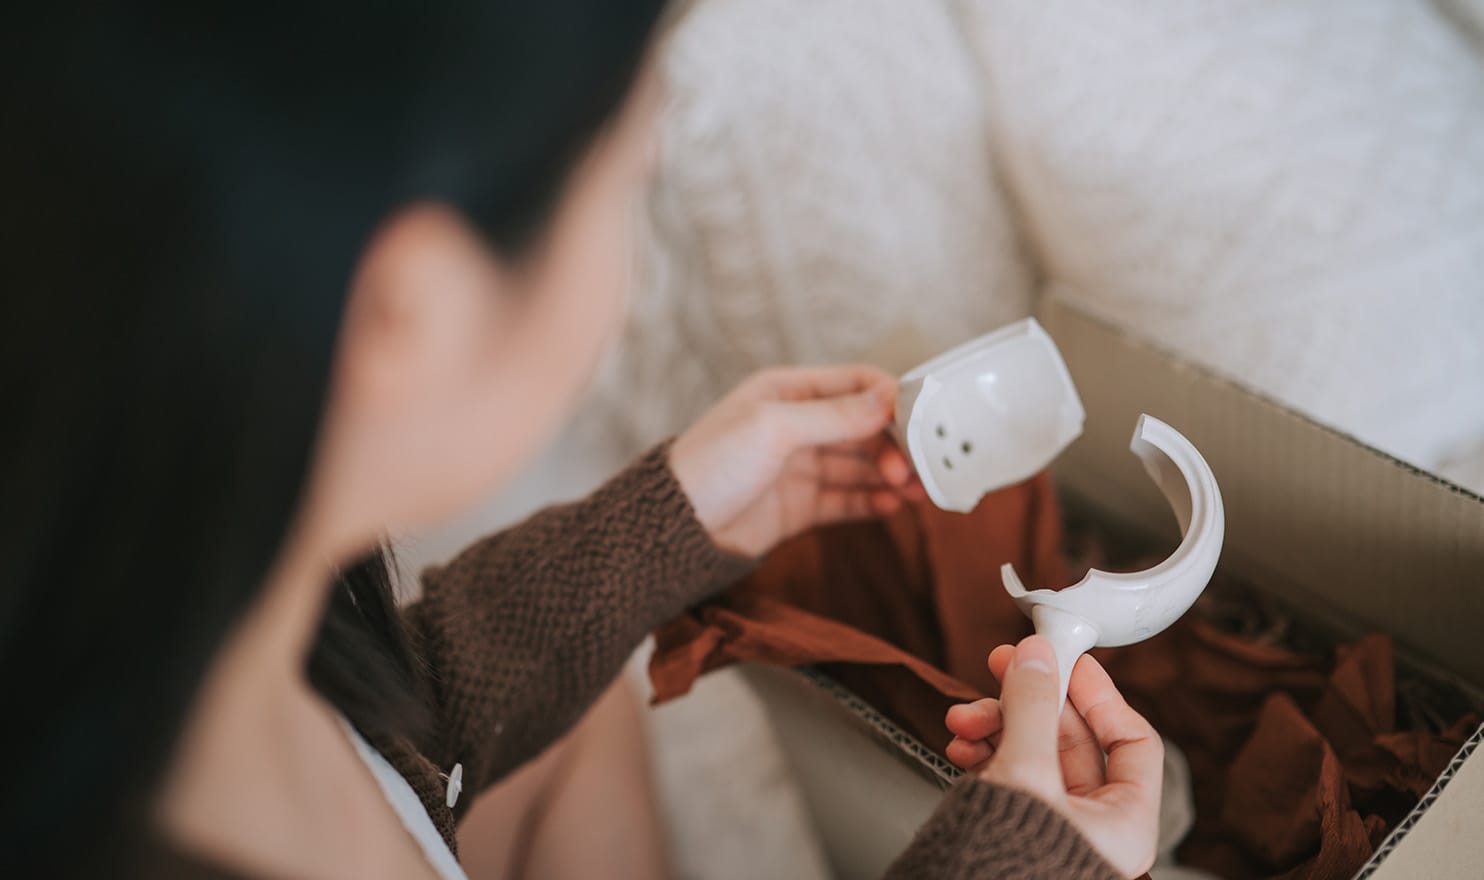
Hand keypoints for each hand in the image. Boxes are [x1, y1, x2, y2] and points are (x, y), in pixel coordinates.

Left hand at [669, 365, 924, 557]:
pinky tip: (893, 506)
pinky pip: (846, 500)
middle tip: (918, 465)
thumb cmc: (711, 464)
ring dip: (891, 475)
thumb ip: (834, 416)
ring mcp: (799, 468)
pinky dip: (872, 502)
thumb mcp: (773, 428)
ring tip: (919, 490)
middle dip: (895, 443)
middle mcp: (796, 426)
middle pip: (863, 427)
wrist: (675, 529)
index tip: (922, 417)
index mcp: (786, 392)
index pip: (854, 384)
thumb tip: (888, 398)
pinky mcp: (800, 506)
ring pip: (860, 466)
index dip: (890, 398)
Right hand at [944, 637, 1162, 878]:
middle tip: (1006, 668)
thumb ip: (1032, 708)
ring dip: (997, 724)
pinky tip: (962, 743)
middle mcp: (1093, 826)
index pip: (1130, 739)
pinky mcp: (1016, 827)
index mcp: (1123, 823)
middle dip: (1030, 703)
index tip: (1069, 660)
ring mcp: (1053, 826)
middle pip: (1071, 740)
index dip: (1099, 694)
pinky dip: (984, 751)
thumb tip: (1038, 658)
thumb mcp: (1026, 774)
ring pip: (1033, 752)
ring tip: (965, 718)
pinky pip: (1008, 773)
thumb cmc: (1009, 870)